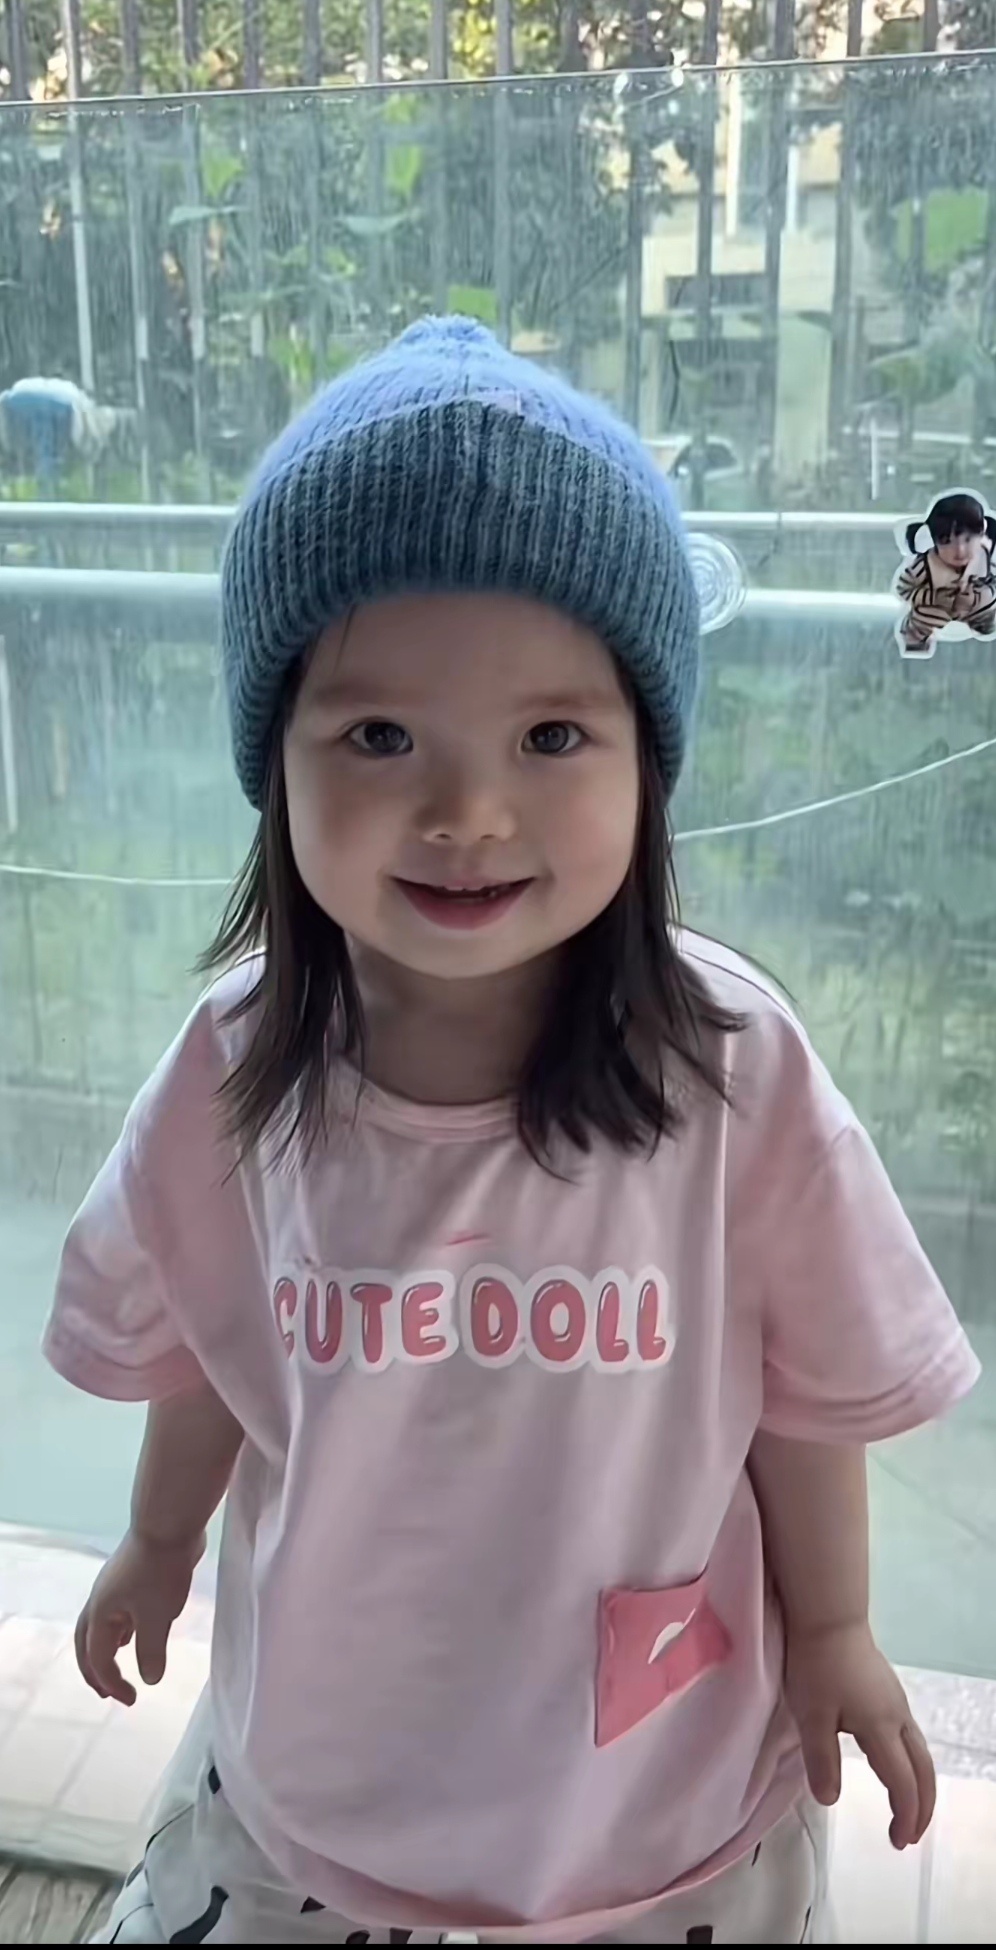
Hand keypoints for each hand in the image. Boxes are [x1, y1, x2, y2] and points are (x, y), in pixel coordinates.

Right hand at [75, 1528, 203, 1706]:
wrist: (168, 1523)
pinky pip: (116, 1612)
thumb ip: (151, 1651)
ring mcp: (114, 1587)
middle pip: (87, 1643)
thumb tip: (150, 1679)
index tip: (132, 1700)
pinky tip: (133, 1632)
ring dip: (105, 1649)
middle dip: (95, 1671)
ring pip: (100, 1626)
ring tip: (116, 1664)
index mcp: (100, 1614)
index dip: (112, 1683)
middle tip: (107, 1693)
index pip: (98, 1659)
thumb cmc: (160, 1571)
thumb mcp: (158, 1617)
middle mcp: (100, 1601)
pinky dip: (119, 1630)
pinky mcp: (130, 1578)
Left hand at [785, 1621, 934, 1849]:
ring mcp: (897, 1703)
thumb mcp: (811, 1715)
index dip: (904, 1815)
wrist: (828, 1616)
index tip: (897, 1841)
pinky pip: (912, 1738)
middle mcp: (898, 1718)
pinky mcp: (889, 1692)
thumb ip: (822, 1759)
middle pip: (924, 1771)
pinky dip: (914, 1764)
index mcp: (881, 1728)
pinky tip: (897, 1766)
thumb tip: (831, 1800)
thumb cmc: (816, 1664)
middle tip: (909, 1836)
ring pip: (921, 1753)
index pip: (903, 1783)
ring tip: (909, 1809)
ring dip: (921, 1786)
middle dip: (922, 1807)